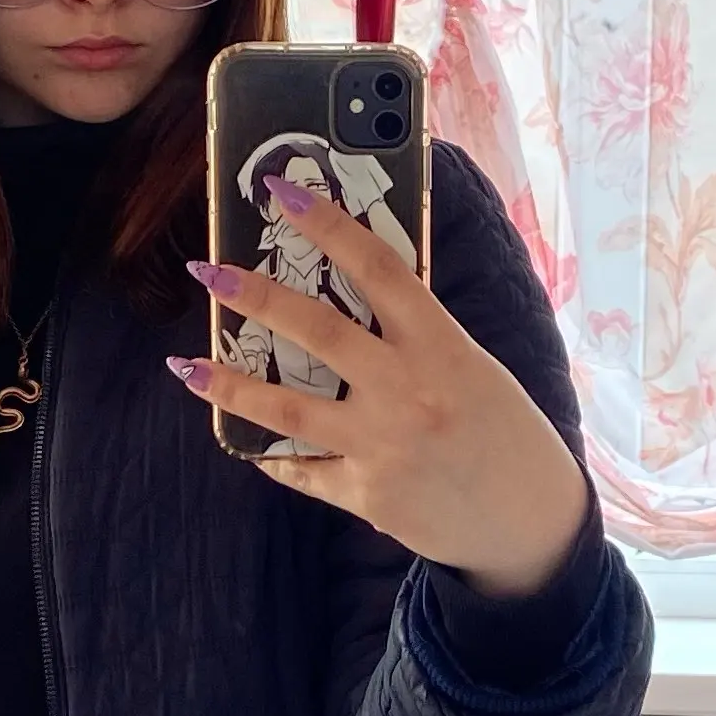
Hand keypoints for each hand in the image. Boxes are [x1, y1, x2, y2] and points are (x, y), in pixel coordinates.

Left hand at [173, 174, 588, 596]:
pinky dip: (271, 454)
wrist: (530, 524)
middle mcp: (408, 391)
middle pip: (318, 332)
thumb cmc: (503, 431)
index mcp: (442, 346)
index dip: (328, 224)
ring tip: (185, 366)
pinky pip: (301, 470)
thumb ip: (416, 333)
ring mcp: (382, 447)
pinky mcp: (366, 495)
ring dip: (229, 385)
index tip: (282, 191)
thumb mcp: (473, 365)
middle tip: (207, 273)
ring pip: (287, 409)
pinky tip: (242, 440)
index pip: (378, 268)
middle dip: (255, 298)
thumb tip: (354, 287)